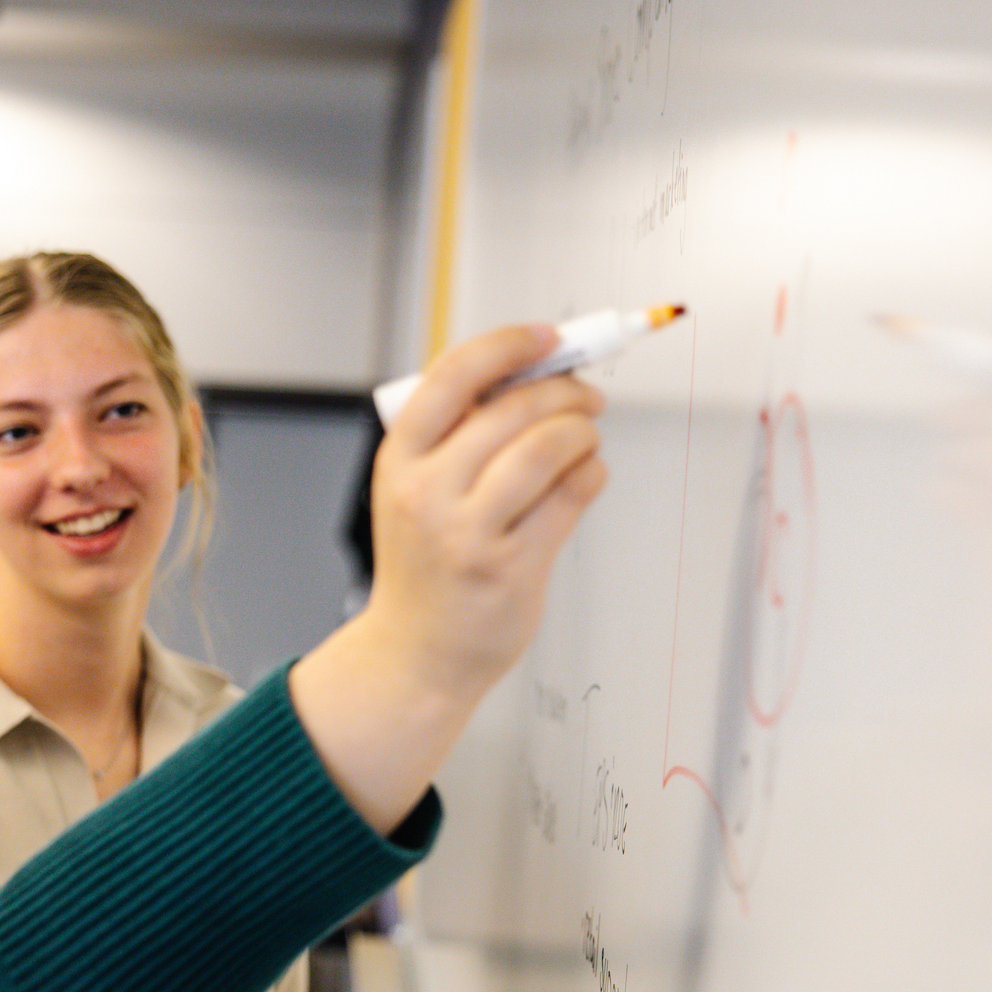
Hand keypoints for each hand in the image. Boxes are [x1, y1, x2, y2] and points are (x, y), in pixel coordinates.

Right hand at [289, 325, 608, 831]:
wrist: (415, 655)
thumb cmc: (425, 567)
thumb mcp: (411, 491)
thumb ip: (455, 436)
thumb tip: (530, 371)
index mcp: (398, 461)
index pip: (455, 376)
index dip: (509, 345)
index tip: (548, 337)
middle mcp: (428, 492)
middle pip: (513, 408)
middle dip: (564, 390)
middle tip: (586, 395)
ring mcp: (469, 532)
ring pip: (548, 447)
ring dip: (582, 432)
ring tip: (586, 439)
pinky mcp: (512, 566)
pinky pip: (572, 496)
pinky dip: (592, 474)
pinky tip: (587, 477)